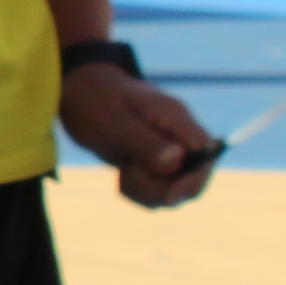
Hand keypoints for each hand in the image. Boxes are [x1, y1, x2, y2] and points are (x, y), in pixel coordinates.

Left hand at [62, 60, 217, 207]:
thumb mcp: (113, 122)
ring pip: (175, 191)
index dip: (194, 179)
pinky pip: (158, 193)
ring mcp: (171, 152)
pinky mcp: (157, 165)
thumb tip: (178, 160)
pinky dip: (140, 192)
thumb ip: (145, 142)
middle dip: (162, 189)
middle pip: (194, 179)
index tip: (167, 193)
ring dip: (147, 192)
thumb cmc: (95, 99)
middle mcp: (180, 136)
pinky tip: (124, 174)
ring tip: (124, 170)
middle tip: (130, 172)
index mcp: (175, 118)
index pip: (206, 153)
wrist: (79, 91)